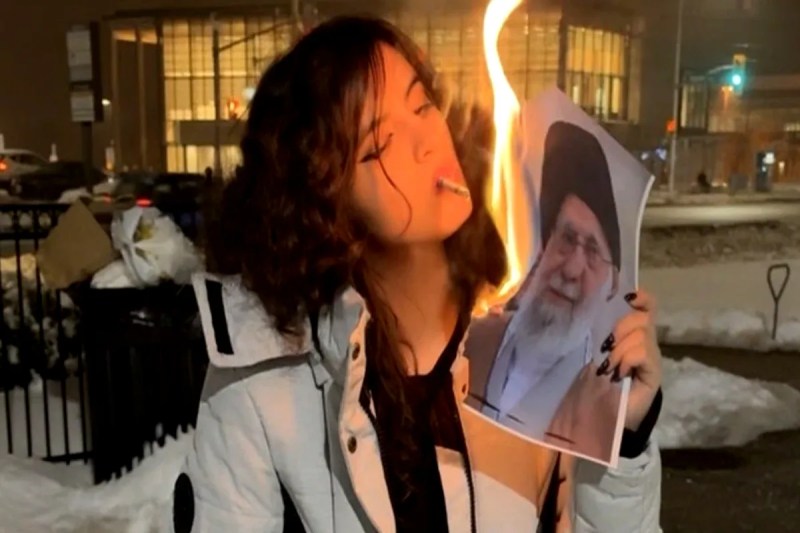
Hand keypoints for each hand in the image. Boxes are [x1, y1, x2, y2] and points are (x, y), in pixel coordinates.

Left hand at [600, 289, 661, 431]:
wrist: (607, 417)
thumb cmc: (599, 384)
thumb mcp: (597, 354)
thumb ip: (601, 336)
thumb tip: (593, 313)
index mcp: (632, 335)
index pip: (647, 307)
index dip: (642, 298)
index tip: (628, 296)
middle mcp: (646, 343)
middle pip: (642, 318)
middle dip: (620, 328)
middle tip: (605, 349)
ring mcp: (652, 358)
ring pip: (641, 334)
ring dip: (620, 349)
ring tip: (610, 367)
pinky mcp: (654, 374)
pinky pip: (642, 353)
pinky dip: (627, 359)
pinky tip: (619, 373)